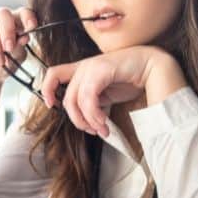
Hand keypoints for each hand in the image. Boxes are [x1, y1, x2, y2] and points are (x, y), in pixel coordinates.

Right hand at [0, 7, 37, 85]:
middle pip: (3, 13)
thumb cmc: (5, 64)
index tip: (32, 26)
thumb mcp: (16, 58)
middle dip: (7, 31)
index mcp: (16, 22)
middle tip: (9, 48)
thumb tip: (24, 37)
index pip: (23, 12)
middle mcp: (0, 19)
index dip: (27, 16)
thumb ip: (20, 47)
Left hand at [40, 46, 166, 137]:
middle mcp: (83, 67)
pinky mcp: (100, 70)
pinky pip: (88, 98)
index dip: (46, 89)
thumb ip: (93, 103)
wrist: (151, 67)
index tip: (51, 105)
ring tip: (103, 129)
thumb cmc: (131, 79)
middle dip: (78, 120)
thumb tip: (87, 122)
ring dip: (88, 121)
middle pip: (67, 99)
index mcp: (82, 70)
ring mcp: (91, 66)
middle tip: (93, 131)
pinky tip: (104, 122)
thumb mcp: (106, 93)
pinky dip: (94, 114)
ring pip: (76, 101)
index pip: (53, 74)